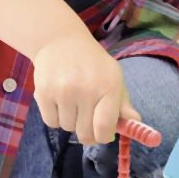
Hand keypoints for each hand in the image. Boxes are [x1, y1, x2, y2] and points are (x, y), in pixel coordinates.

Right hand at [31, 30, 140, 145]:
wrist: (60, 40)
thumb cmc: (92, 63)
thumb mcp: (114, 77)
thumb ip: (123, 103)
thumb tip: (135, 122)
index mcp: (109, 86)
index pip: (105, 128)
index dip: (103, 137)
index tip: (102, 133)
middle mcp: (86, 90)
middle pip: (85, 134)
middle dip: (87, 131)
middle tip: (87, 117)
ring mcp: (63, 92)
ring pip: (67, 128)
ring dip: (70, 121)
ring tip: (72, 101)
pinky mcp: (43, 93)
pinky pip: (51, 122)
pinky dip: (55, 116)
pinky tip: (59, 100)